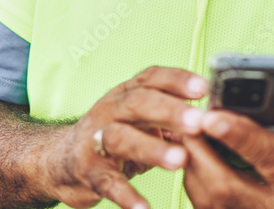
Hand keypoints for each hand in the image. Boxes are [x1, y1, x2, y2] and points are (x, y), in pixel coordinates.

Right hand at [44, 65, 208, 208]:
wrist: (59, 161)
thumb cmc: (112, 135)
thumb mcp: (138, 119)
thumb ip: (170, 116)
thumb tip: (214, 117)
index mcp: (126, 94)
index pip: (151, 78)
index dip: (177, 80)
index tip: (204, 88)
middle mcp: (109, 110)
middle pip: (139, 103)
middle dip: (170, 110)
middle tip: (198, 122)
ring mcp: (96, 140)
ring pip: (122, 138)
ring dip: (152, 148)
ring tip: (179, 160)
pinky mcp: (89, 172)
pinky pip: (108, 183)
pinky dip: (126, 195)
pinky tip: (144, 208)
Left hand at [181, 106, 273, 208]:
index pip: (269, 159)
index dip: (240, 136)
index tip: (213, 115)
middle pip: (223, 187)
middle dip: (199, 152)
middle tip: (185, 119)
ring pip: (208, 200)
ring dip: (191, 164)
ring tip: (184, 131)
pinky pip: (207, 206)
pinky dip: (194, 179)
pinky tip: (192, 153)